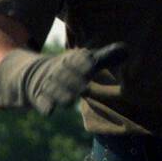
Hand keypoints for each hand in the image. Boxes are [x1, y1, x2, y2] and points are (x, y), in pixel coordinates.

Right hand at [0, 43, 127, 115]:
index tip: (90, 65)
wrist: (35, 73)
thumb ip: (106, 57)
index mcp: (71, 60)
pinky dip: (45, 105)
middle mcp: (59, 70)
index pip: (77, 60)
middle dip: (73, 80)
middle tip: (83, 87)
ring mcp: (48, 84)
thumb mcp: (86, 60)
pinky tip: (50, 111)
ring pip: (54, 90)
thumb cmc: (71, 68)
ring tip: (69, 100)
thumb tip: (126, 49)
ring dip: (61, 94)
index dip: (83, 62)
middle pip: (65, 75)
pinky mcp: (39, 97)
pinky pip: (41, 102)